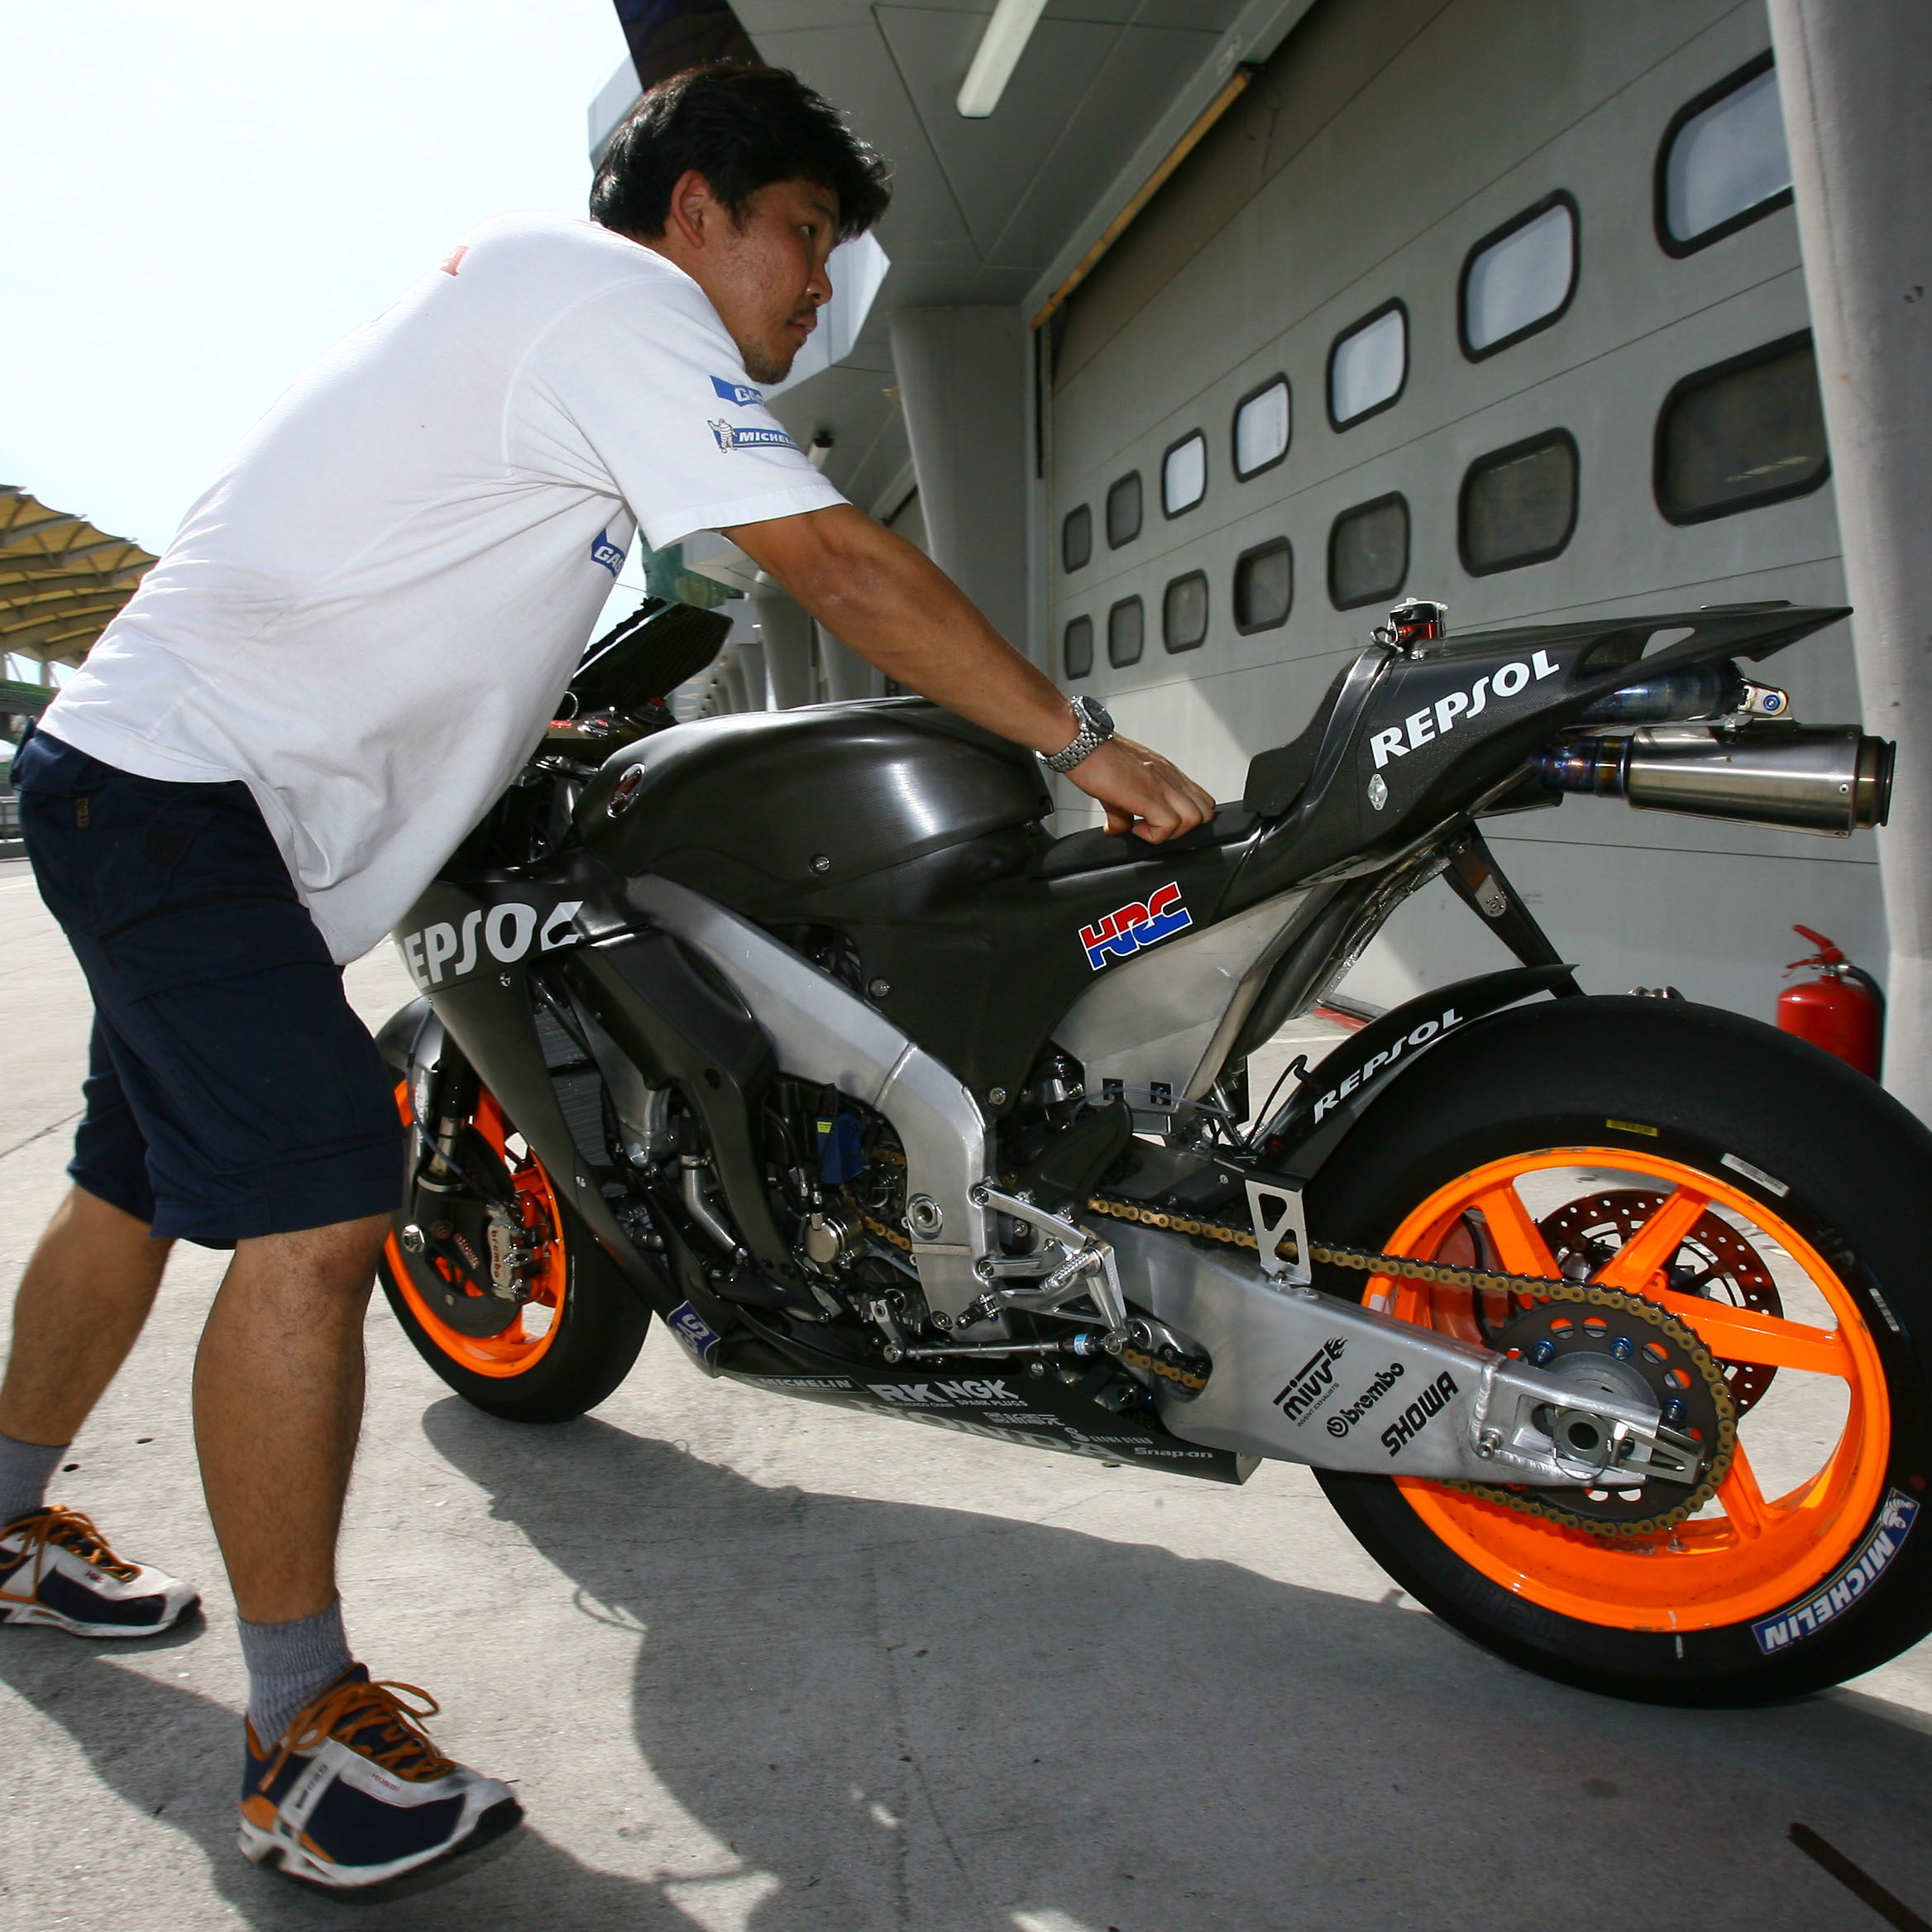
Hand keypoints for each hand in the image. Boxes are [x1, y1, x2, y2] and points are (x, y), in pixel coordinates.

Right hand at [1065, 735, 1215, 842]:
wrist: (1082, 743)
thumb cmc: (1098, 758)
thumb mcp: (1117, 787)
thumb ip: (1124, 813)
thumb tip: (1119, 829)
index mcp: (1167, 773)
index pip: (1201, 800)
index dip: (1186, 819)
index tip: (1161, 824)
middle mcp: (1170, 777)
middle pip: (1205, 812)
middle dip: (1184, 829)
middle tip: (1156, 828)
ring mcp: (1163, 785)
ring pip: (1195, 819)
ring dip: (1170, 833)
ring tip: (1145, 828)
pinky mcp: (1149, 795)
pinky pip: (1170, 825)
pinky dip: (1154, 835)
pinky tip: (1135, 828)